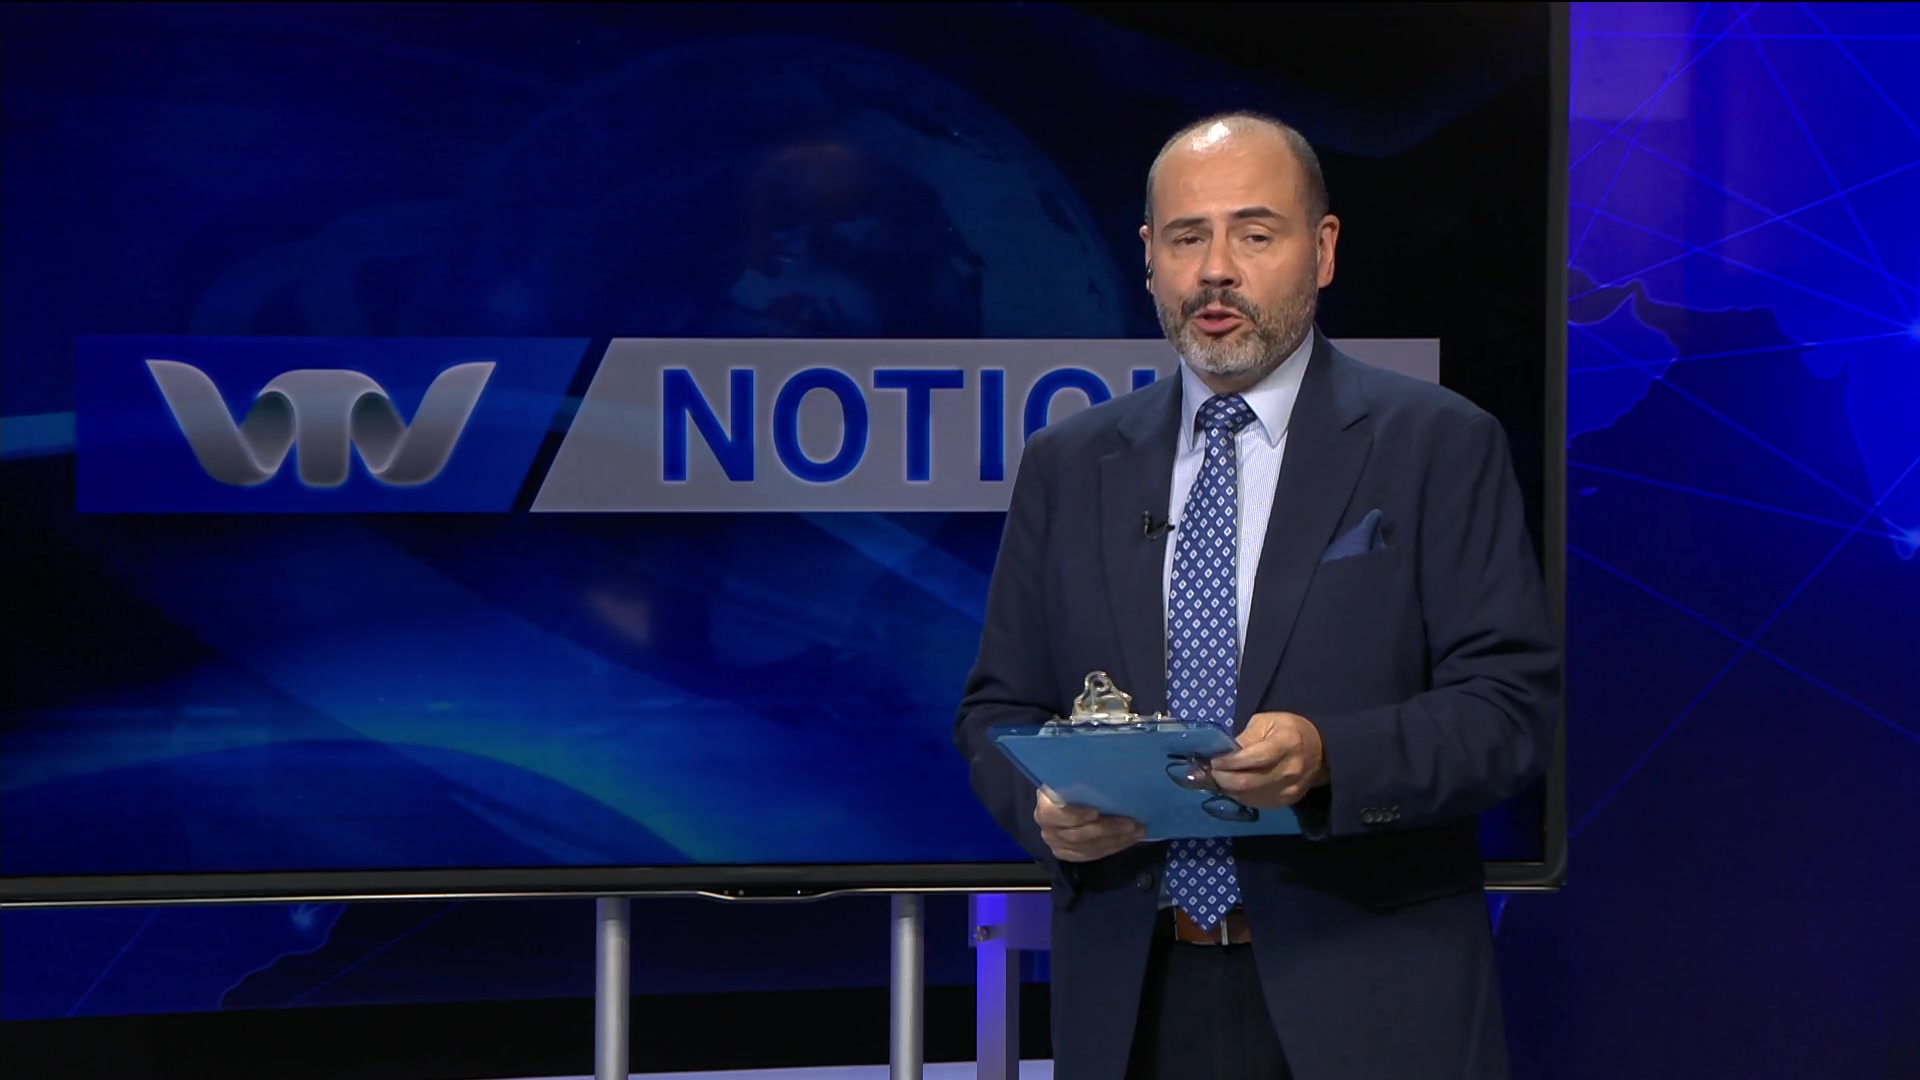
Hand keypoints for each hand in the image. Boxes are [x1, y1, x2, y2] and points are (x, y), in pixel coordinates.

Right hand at [1033, 786, 1144, 862]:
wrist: (1062, 798)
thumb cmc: (1071, 784)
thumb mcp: (1071, 778)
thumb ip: (1080, 780)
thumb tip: (1101, 769)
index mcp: (1045, 806)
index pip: (1053, 815)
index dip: (1074, 816)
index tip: (1095, 812)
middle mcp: (1048, 829)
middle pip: (1077, 835)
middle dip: (1108, 830)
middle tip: (1132, 824)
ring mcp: (1057, 845)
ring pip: (1087, 848)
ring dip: (1115, 841)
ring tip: (1137, 832)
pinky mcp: (1067, 854)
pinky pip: (1091, 855)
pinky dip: (1111, 848)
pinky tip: (1127, 841)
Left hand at [1207, 711, 1328, 808]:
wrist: (1320, 750)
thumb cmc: (1288, 730)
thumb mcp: (1266, 722)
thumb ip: (1245, 738)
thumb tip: (1221, 754)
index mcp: (1286, 743)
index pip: (1254, 758)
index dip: (1230, 762)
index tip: (1214, 760)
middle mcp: (1290, 769)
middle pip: (1248, 782)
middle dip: (1223, 779)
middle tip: (1211, 772)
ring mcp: (1290, 788)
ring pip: (1250, 796)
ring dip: (1228, 790)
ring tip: (1219, 780)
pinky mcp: (1287, 801)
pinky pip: (1257, 804)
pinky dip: (1240, 797)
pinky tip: (1233, 788)